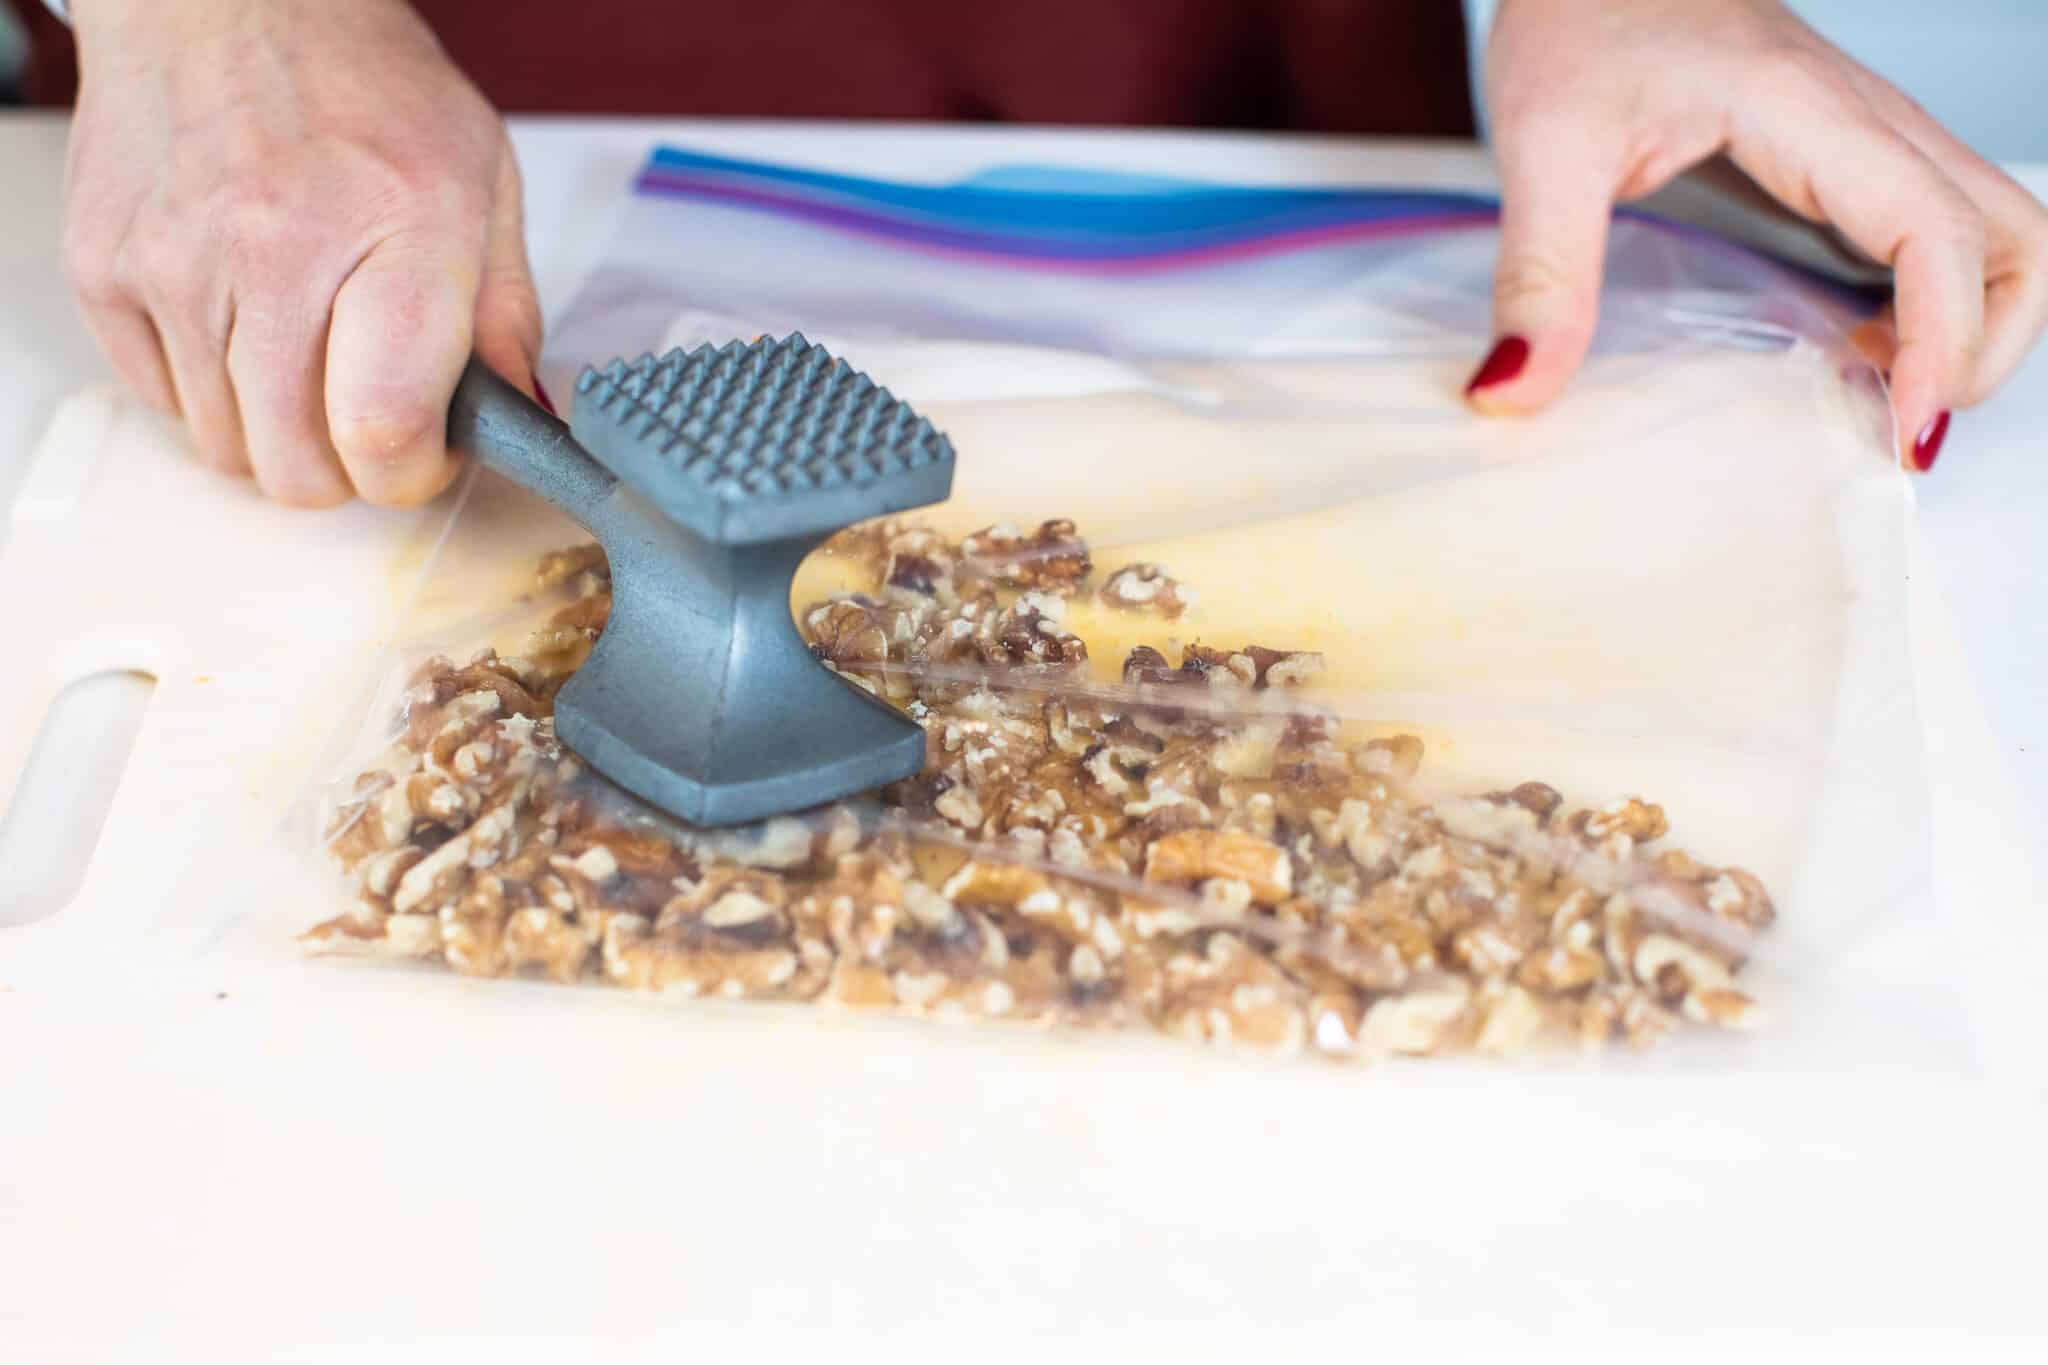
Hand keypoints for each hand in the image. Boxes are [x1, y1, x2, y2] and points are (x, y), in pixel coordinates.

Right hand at [61, 0, 540, 505]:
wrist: (224, 0)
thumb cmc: (364, 89)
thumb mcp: (483, 184)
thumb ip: (508, 316)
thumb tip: (525, 422)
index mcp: (395, 232)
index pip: (385, 429)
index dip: (413, 474)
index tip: (426, 451)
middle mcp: (273, 251)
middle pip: (299, 468)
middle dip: (347, 466)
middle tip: (367, 408)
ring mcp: (176, 265)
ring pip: (229, 450)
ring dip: (276, 428)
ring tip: (304, 345)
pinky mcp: (105, 272)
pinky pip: (165, 404)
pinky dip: (210, 390)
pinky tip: (242, 320)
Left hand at [1466, 0, 2047, 471]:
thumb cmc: (1577, 18)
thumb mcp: (1543, 148)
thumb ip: (1538, 275)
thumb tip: (1511, 390)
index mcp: (1809, 111)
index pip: (1936, 229)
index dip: (1946, 336)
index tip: (1904, 423)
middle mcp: (1864, 118)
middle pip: (2013, 232)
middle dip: (1991, 341)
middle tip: (1904, 419)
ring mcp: (1866, 132)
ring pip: (1995, 225)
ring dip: (1976, 317)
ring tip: (1885, 386)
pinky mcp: (1846, 150)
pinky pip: (1938, 224)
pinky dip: (1933, 296)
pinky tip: (1854, 343)